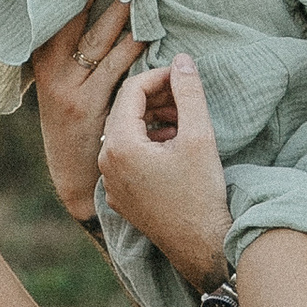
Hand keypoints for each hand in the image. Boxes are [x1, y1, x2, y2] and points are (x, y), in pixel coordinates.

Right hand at [29, 0, 140, 221]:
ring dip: (120, 10)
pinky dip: (132, 47)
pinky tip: (146, 30)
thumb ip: (71, 59)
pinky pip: (115, 69)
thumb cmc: (76, 132)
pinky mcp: (88, 106)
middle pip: (76, 18)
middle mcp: (51, 72)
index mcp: (42, 62)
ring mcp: (68, 89)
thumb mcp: (62, 91)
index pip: (58, 13)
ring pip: (98, 40)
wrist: (75, 180)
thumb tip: (93, 20)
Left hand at [98, 54, 230, 291]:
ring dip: (153, 120)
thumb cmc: (201, 193)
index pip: (132, 91)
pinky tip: (174, 147)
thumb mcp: (199, 136)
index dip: (159, 76)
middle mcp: (105, 163)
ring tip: (183, 121)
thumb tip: (182, 60)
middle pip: (125, 111)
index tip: (184, 76)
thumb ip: (188, 92)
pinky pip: (127, 159)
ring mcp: (110, 183)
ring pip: (126, 134)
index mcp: (119, 145)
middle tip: (185, 97)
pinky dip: (148, 144)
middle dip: (156, 98)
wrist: (201, 247)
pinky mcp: (121, 197)